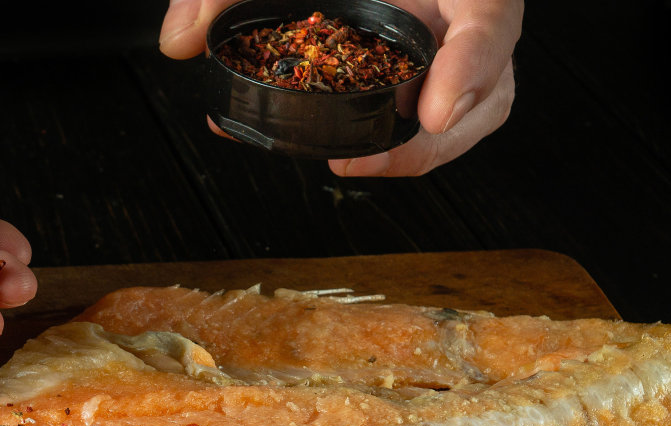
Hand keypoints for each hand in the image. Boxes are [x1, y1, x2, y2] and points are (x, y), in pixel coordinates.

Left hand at [158, 0, 521, 176]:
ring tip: (350, 164)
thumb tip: (178, 40)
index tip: (433, 113)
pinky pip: (423, 113)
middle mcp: (454, 10)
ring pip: (468, 110)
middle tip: (371, 158)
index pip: (491, 15)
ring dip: (415, 151)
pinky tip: (332, 152)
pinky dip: (388, 143)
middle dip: (440, 137)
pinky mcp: (418, 69)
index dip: (473, 66)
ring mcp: (444, 41)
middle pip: (491, 83)